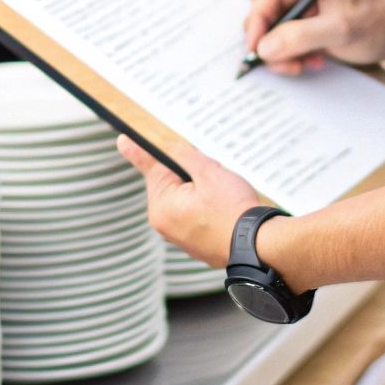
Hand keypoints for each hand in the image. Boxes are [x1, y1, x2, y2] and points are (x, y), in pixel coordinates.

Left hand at [116, 136, 262, 268]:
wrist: (260, 245)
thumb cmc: (233, 210)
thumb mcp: (207, 172)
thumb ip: (180, 154)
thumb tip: (156, 145)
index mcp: (161, 207)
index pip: (153, 168)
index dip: (148, 149)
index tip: (124, 139)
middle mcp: (165, 224)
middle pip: (171, 183)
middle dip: (190, 173)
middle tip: (213, 175)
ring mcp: (180, 236)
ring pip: (185, 198)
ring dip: (201, 189)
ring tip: (223, 194)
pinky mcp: (196, 242)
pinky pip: (196, 214)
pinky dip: (208, 206)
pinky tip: (224, 207)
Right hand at [245, 0, 384, 74]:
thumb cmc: (379, 25)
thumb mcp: (340, 31)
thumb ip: (300, 37)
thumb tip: (264, 47)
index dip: (257, 23)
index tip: (255, 49)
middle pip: (268, 16)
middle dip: (271, 43)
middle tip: (284, 65)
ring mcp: (308, 9)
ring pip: (276, 33)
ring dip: (284, 54)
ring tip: (303, 66)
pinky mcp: (312, 26)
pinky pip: (289, 42)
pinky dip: (295, 57)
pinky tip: (314, 63)